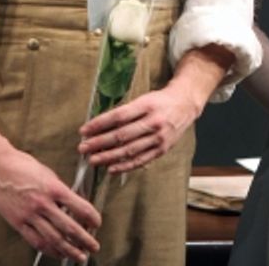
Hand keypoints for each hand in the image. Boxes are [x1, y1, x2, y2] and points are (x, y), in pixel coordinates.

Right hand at [0, 144, 100, 261]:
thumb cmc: (24, 166)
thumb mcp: (49, 174)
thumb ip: (61, 191)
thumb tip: (75, 204)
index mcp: (54, 189)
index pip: (80, 207)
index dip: (92, 218)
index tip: (97, 224)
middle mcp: (43, 204)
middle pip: (68, 227)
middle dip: (84, 239)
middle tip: (94, 247)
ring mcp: (29, 215)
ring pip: (53, 238)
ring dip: (69, 250)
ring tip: (79, 256)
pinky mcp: (17, 222)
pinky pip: (36, 241)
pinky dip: (49, 249)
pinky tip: (58, 253)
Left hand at [78, 83, 197, 172]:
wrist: (186, 104)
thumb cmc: (160, 101)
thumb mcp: (144, 99)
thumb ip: (125, 112)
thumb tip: (99, 126)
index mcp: (147, 105)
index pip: (119, 116)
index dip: (99, 124)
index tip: (83, 130)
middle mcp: (154, 121)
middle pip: (122, 135)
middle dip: (99, 143)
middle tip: (83, 148)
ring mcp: (159, 137)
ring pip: (129, 150)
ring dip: (108, 157)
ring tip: (92, 160)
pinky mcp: (163, 149)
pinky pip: (141, 160)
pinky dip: (125, 166)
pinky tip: (111, 169)